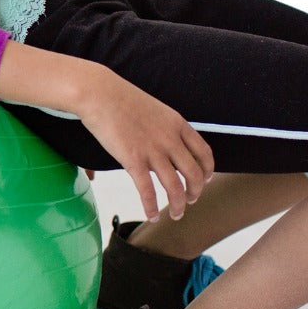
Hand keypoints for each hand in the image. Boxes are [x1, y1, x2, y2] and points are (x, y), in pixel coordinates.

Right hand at [0, 42, 213, 220]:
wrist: (99, 93)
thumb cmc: (119, 98)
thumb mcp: (152, 109)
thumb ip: (160, 127)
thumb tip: (152, 143)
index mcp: (177, 124)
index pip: (203, 152)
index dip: (208, 170)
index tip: (206, 179)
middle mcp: (170, 139)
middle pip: (194, 173)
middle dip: (196, 191)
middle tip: (190, 201)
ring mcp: (153, 150)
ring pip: (176, 187)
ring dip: (178, 205)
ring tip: (175, 214)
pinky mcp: (133, 160)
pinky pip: (148, 191)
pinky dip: (151, 206)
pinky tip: (150, 215)